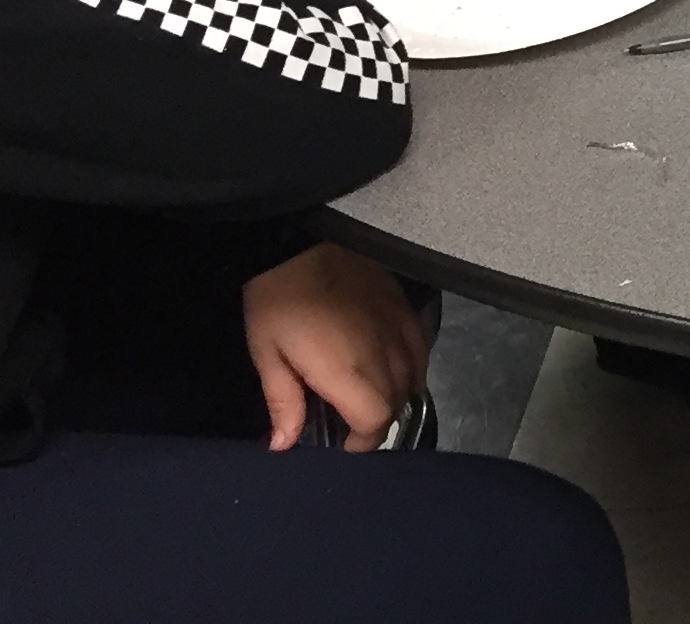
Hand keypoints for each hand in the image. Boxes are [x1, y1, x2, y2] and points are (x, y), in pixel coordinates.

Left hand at [244, 244, 429, 451]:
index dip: (364, 440)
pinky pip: (422, 349)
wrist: (300, 242)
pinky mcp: (406, 308)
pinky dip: (412, 367)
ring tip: (370, 396)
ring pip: (415, 378)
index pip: (377, 420)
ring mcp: (400, 328)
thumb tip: (283, 446)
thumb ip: (282, 403)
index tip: (344, 442)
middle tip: (351, 420)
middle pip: (399, 403)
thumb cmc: (277, 302)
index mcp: (348, 370)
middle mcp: (384, 353)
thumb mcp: (266, 354)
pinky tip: (392, 366)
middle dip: (378, 421)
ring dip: (397, 396)